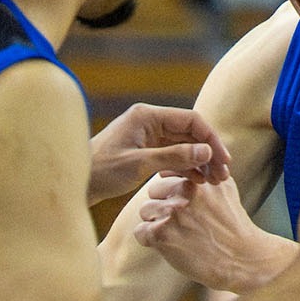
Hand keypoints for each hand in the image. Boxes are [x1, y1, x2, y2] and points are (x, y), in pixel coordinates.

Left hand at [88, 104, 231, 204]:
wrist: (76, 184)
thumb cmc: (100, 171)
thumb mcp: (138, 165)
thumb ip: (174, 156)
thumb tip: (206, 152)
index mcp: (147, 116)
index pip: (190, 120)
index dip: (211, 139)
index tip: (224, 160)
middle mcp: (149, 121)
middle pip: (190, 133)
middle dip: (208, 153)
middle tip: (223, 175)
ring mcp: (148, 135)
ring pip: (184, 145)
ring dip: (200, 162)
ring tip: (215, 182)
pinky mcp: (145, 150)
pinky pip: (173, 155)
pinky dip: (187, 167)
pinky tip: (198, 181)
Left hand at [134, 174, 292, 292]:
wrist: (242, 259)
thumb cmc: (234, 226)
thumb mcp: (226, 190)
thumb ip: (206, 174)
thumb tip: (189, 159)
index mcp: (196, 181)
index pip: (167, 177)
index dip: (172, 193)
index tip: (183, 208)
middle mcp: (184, 193)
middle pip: (153, 192)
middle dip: (161, 206)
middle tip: (180, 224)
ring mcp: (172, 213)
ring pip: (144, 211)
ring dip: (155, 223)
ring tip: (177, 235)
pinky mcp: (162, 235)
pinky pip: (140, 232)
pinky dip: (150, 241)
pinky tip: (170, 245)